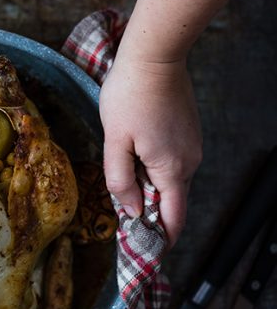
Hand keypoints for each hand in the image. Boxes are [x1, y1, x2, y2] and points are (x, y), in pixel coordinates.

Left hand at [98, 53, 202, 247]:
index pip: (174, 219)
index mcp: (172, 169)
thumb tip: (129, 210)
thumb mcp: (115, 140)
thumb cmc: (129, 96)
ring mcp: (192, 146)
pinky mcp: (188, 133)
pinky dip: (157, 172)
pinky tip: (136, 160)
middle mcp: (190, 162)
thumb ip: (120, 179)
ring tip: (125, 188)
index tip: (145, 252)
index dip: (161, 239)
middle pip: (173, 202)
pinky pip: (174, 163)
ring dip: (151, 191)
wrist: (154, 56)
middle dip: (151, 216)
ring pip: (172, 182)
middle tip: (123, 222)